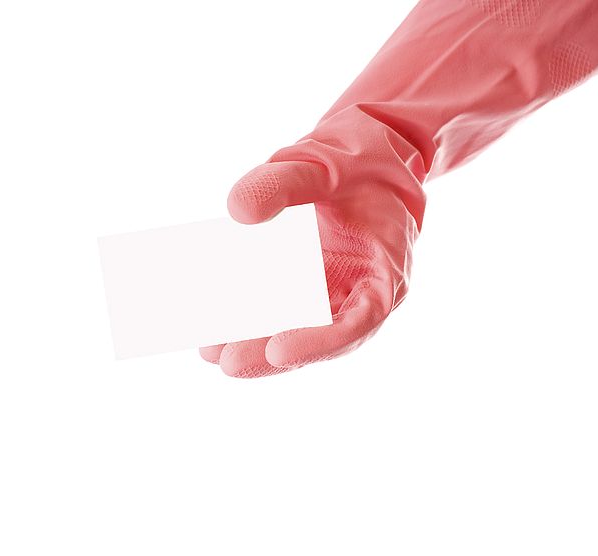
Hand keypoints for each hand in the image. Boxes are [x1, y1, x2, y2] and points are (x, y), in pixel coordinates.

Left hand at [200, 107, 425, 377]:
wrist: (366, 151)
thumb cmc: (355, 159)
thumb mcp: (323, 163)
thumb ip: (283, 183)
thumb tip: (238, 212)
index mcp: (386, 269)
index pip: (360, 320)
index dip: (321, 343)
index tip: (278, 351)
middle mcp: (362, 291)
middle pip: (321, 337)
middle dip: (273, 354)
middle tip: (228, 362)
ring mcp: (335, 293)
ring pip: (298, 329)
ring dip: (256, 343)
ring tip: (210, 351)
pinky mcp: (310, 288)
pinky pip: (282, 309)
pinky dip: (251, 318)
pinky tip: (215, 324)